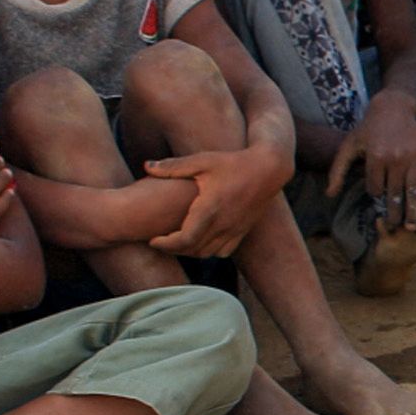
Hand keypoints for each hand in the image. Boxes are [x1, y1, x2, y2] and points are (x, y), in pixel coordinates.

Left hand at [143, 144, 287, 256]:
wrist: (269, 169)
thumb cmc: (233, 162)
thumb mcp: (202, 160)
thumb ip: (173, 166)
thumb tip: (146, 165)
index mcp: (210, 209)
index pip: (184, 240)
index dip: (165, 245)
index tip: (153, 239)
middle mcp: (223, 224)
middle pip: (193, 250)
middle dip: (173, 249)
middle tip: (160, 241)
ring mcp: (235, 230)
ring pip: (207, 253)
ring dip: (190, 252)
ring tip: (177, 241)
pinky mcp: (243, 231)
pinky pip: (223, 252)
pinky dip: (208, 251)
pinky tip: (201, 240)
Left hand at [323, 97, 415, 228]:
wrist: (391, 108)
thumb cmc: (367, 130)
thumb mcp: (348, 148)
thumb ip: (337, 171)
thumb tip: (329, 195)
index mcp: (375, 157)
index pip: (375, 189)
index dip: (374, 195)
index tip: (377, 197)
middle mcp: (396, 158)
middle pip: (395, 194)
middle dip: (394, 214)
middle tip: (395, 228)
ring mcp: (414, 156)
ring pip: (414, 190)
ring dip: (414, 211)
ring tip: (413, 227)